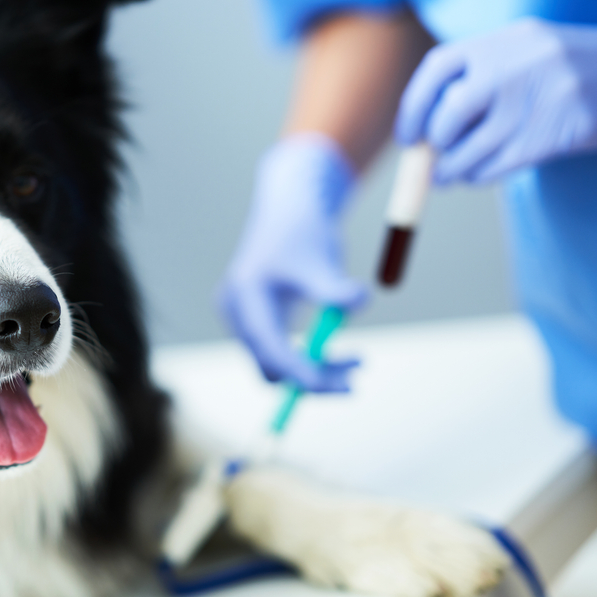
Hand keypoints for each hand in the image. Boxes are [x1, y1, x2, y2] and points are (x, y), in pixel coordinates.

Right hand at [217, 134, 366, 391]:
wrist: (289, 210)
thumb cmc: (304, 232)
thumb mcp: (321, 259)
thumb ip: (334, 285)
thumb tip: (360, 302)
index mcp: (246, 294)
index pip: (270, 347)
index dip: (300, 372)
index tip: (335, 386)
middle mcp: (236, 312)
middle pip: (270, 365)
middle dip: (312, 376)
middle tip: (355, 380)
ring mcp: (241, 319)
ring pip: (276, 363)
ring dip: (315, 369)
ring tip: (358, 359)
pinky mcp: (254, 322)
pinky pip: (278, 353)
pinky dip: (308, 357)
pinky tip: (335, 346)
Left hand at [396, 18, 596, 182]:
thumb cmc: (560, 73)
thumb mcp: (522, 54)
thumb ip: (478, 77)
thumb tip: (422, 129)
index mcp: (505, 40)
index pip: (438, 67)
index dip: (413, 106)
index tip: (407, 136)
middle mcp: (518, 65)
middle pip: (452, 111)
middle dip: (435, 140)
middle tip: (432, 155)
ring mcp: (537, 100)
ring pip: (472, 147)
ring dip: (450, 168)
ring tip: (444, 176)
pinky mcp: (551, 135)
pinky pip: (497, 165)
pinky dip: (477, 175)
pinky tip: (473, 175)